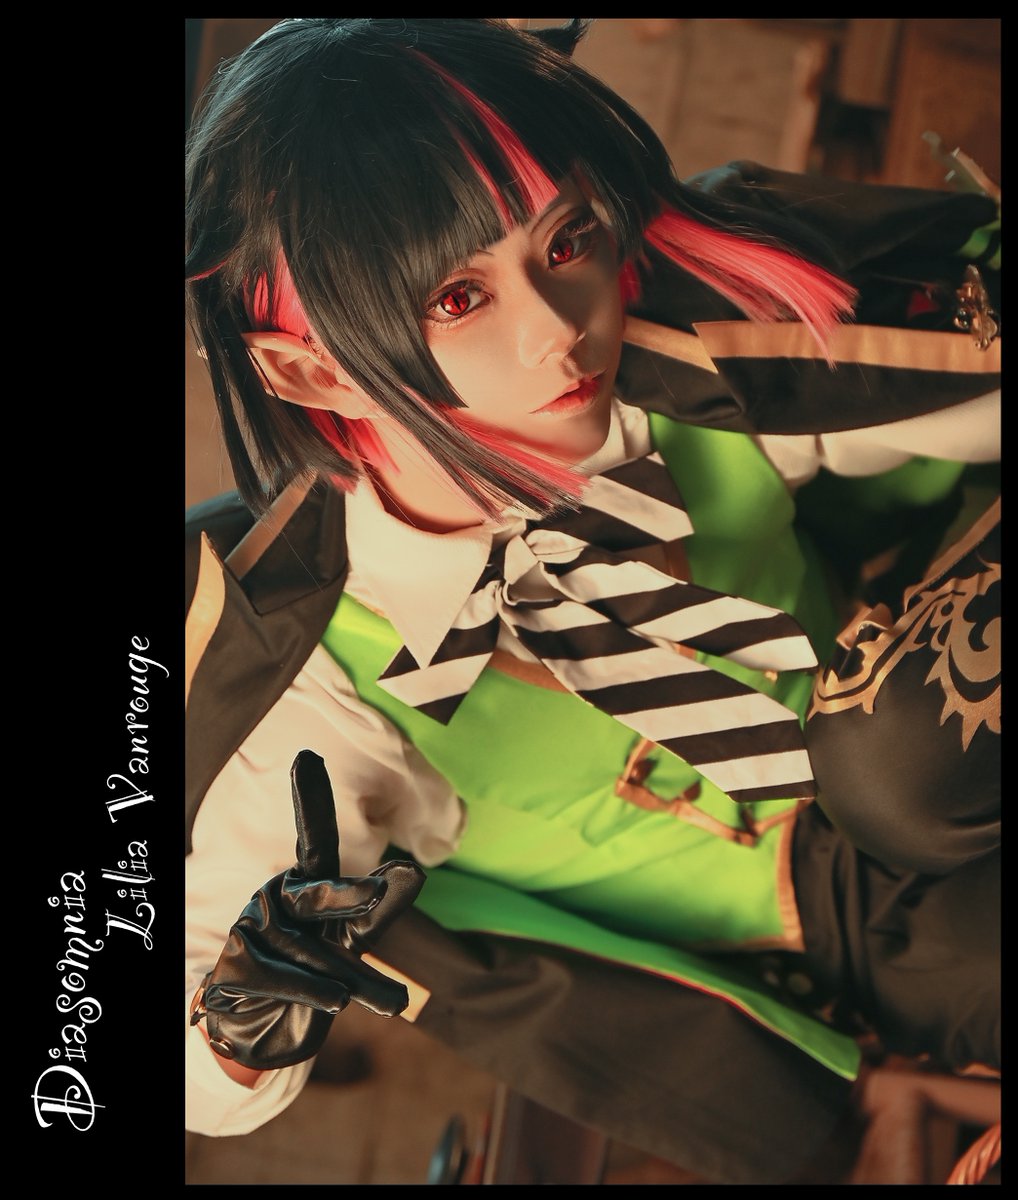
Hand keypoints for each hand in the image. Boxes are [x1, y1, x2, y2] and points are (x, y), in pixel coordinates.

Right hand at [192, 750, 425, 1070]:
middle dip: (351, 895)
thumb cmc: (316, 974)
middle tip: (384, 889)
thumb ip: (382, 909)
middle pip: (319, 893)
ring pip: (311, 950)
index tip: (307, 757)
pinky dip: (314, 993)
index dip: (311, 800)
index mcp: (307, 882)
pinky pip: (284, 978)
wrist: (263, 1030)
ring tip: (394, 1002)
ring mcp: (253, 928)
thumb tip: (418, 870)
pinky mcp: (236, 965)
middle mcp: (278, 897)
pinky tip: (337, 1004)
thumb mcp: (353, 943)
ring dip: (353, 980)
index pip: (314, 839)